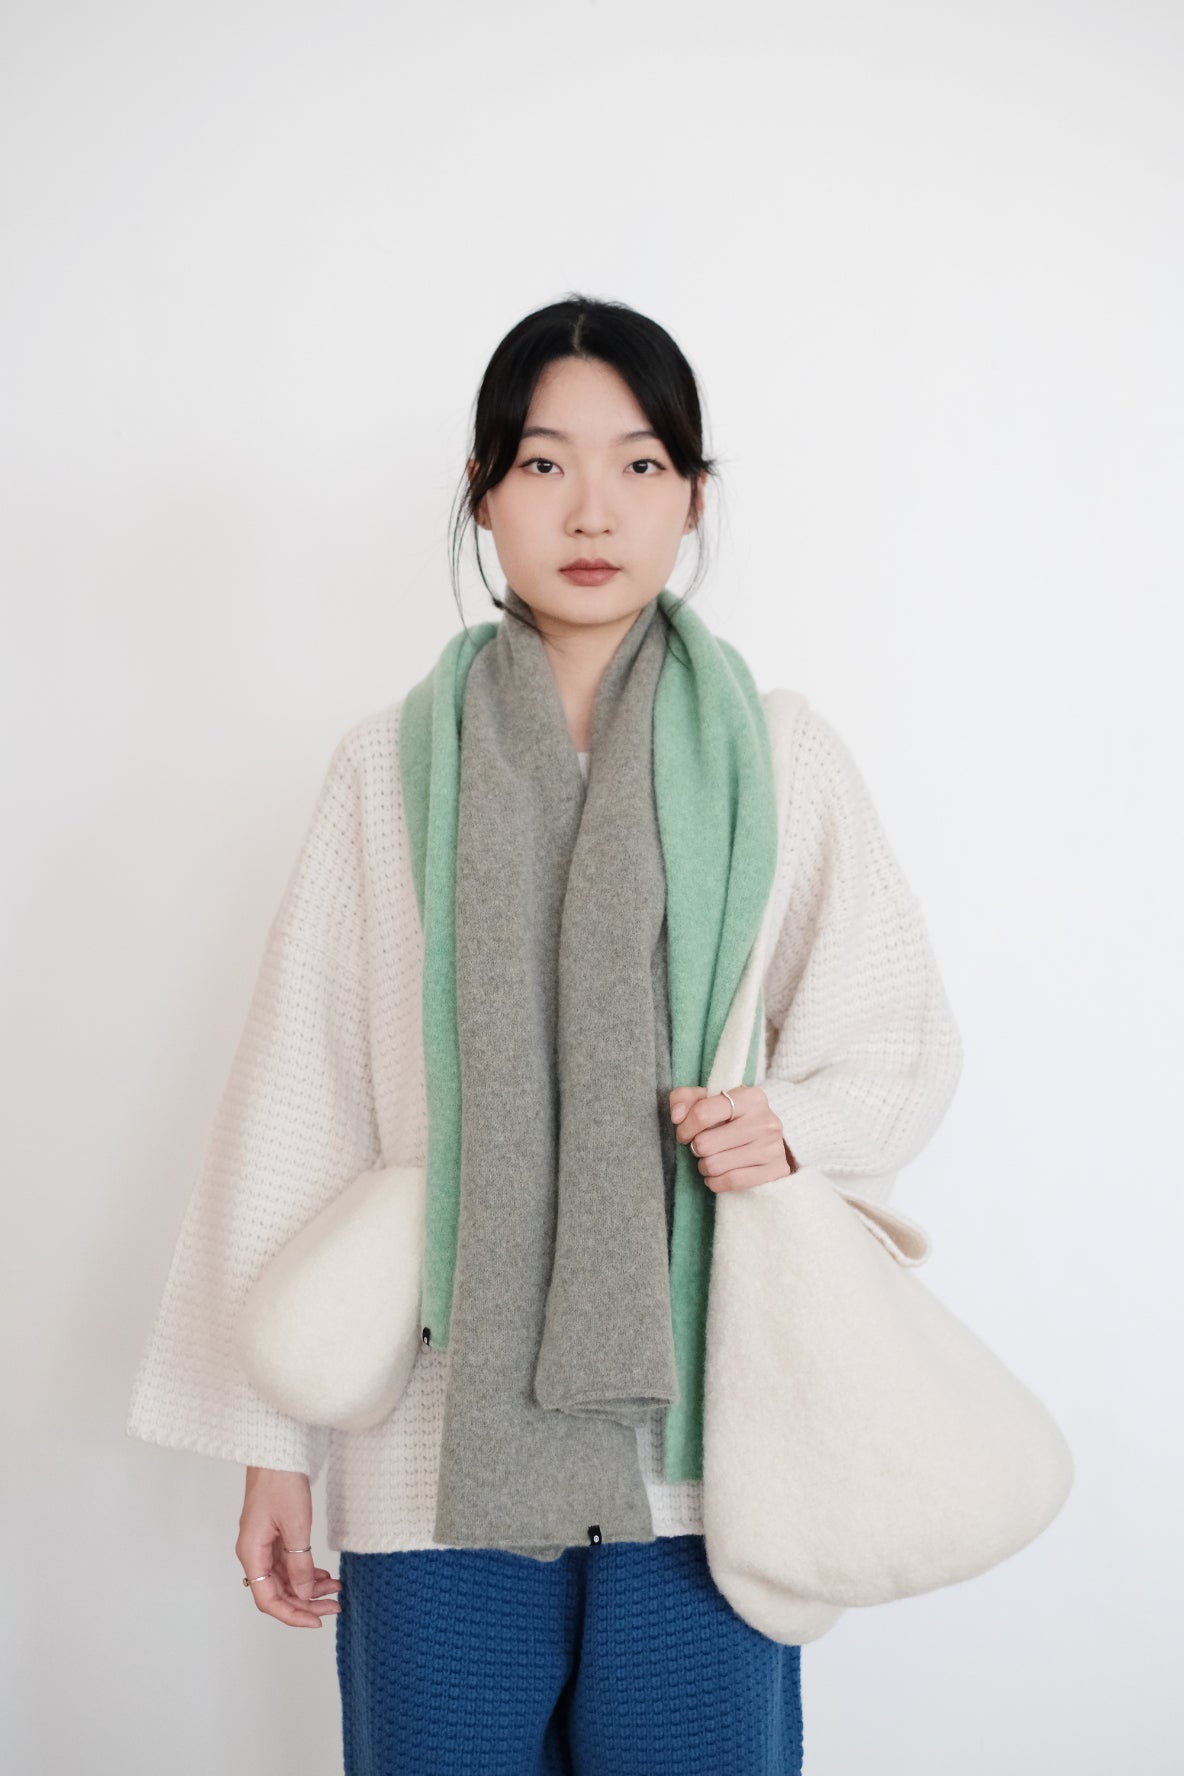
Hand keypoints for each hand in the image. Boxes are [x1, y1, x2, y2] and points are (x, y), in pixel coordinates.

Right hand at [236, 1467, 342, 1628]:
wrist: (276, 1449)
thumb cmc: (280, 1481)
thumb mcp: (296, 1525)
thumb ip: (300, 1563)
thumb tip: (304, 1595)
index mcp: (251, 1553)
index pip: (267, 1599)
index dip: (291, 1615)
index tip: (316, 1621)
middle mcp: (254, 1552)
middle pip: (277, 1592)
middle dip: (305, 1603)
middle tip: (334, 1607)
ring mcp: (264, 1543)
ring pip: (286, 1578)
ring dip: (309, 1588)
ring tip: (336, 1590)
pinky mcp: (274, 1533)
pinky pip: (289, 1562)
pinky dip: (307, 1571)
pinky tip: (325, 1576)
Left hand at [668, 1084, 798, 1191]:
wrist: (770, 1141)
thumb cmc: (732, 1119)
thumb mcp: (709, 1100)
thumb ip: (684, 1097)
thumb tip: (677, 1116)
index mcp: (750, 1097)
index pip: (703, 1113)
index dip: (685, 1127)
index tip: (684, 1133)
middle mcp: (764, 1120)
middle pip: (705, 1143)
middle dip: (696, 1148)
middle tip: (702, 1147)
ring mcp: (772, 1148)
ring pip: (715, 1165)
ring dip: (704, 1166)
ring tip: (711, 1159)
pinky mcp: (775, 1171)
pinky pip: (730, 1181)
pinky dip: (715, 1182)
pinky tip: (718, 1175)